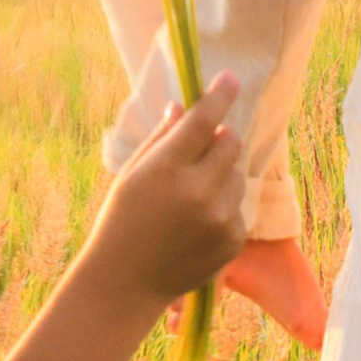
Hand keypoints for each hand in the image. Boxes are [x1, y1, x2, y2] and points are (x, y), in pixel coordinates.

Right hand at [89, 76, 247, 302]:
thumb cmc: (122, 220)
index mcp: (166, 169)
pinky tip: (195, 226)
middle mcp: (198, 192)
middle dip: (218, 141)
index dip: (219, 95)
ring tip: (189, 200)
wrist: (126, 283)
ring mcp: (219, 219)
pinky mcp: (232, 240)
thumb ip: (161, 138)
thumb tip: (184, 106)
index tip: (230, 78)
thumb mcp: (132, 174)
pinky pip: (238, 207)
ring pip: (236, 175)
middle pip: (230, 142)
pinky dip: (223, 209)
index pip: (204, 120)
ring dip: (220, 176)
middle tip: (196, 154)